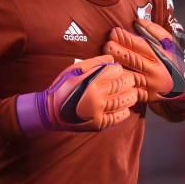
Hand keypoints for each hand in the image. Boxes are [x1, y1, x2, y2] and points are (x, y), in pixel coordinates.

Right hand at [16, 55, 136, 134]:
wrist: (51, 111)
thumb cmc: (63, 87)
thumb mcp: (75, 69)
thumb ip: (94, 63)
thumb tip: (112, 59)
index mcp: (91, 81)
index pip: (115, 72)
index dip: (120, 70)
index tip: (120, 70)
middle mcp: (96, 96)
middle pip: (121, 86)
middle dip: (129, 81)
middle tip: (131, 80)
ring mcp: (98, 111)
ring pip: (122, 102)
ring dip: (131, 96)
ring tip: (133, 93)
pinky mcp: (98, 124)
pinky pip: (116, 118)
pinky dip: (124, 112)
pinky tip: (126, 108)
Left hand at [103, 19, 184, 105]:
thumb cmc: (174, 61)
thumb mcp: (169, 43)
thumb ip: (154, 31)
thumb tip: (137, 22)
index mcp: (161, 56)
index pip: (140, 45)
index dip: (125, 38)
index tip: (114, 32)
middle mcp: (155, 70)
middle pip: (132, 59)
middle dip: (116, 50)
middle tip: (106, 44)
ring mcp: (150, 85)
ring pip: (128, 75)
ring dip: (115, 66)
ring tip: (105, 58)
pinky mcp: (146, 96)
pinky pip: (129, 90)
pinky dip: (119, 83)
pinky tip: (110, 76)